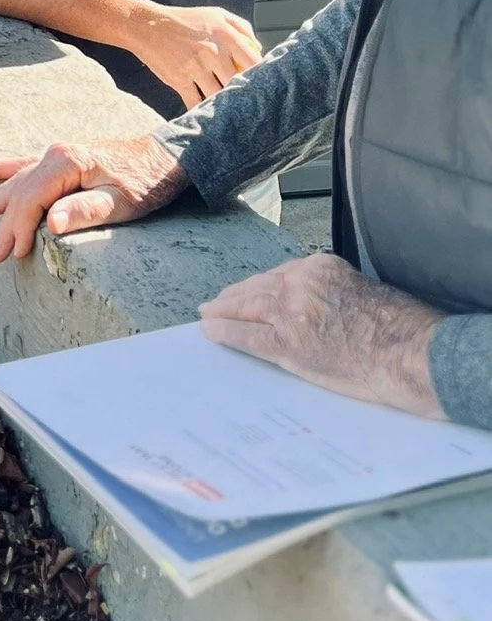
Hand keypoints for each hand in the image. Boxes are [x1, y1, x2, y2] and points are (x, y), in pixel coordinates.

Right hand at [0, 136, 187, 261]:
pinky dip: (3, 171)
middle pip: (19, 193)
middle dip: (5, 226)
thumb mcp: (122, 202)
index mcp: (66, 162)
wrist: (167, 156)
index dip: (21, 229)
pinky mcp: (63, 159)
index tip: (17, 254)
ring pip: (17, 181)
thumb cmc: (147, 181)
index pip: (30, 200)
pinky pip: (24, 166)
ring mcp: (57, 154)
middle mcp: (55, 154)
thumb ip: (85, 211)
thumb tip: (50, 223)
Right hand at [125, 2, 262, 107]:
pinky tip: (205, 113)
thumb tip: (259, 49)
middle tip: (246, 101)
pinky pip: (195, 102)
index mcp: (226, 35)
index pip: (253, 62)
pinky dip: (200, 109)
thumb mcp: (216, 14)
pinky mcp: (179, 80)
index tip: (260, 83)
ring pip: (217, 94)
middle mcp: (213, 52)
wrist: (147, 25)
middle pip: (237, 82)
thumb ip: (242, 27)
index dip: (260, 75)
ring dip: (221, 102)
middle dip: (241, 92)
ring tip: (226, 108)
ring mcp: (196, 68)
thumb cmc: (184, 20)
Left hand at [199, 253, 443, 414]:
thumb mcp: (365, 291)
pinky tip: (211, 333)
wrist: (413, 353)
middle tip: (215, 304)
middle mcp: (302, 283)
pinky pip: (247, 336)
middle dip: (235, 297)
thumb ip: (335, 291)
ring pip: (246, 308)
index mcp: (322, 267)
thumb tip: (318, 307)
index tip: (249, 292)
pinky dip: (226, 333)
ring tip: (207, 317)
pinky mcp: (289, 343)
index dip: (260, 286)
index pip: (279, 274)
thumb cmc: (402, 329)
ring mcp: (292, 312)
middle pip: (257, 287)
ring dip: (223, 312)